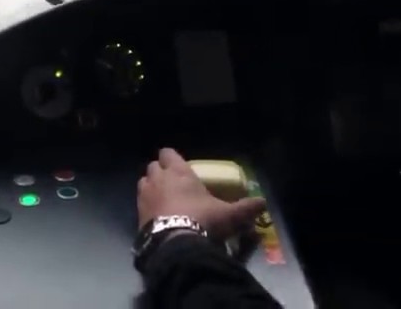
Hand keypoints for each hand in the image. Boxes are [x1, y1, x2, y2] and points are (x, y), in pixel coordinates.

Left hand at [138, 148, 266, 239]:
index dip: (172, 157)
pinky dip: (147, 207)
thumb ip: (246, 208)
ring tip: (163, 198)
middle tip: (173, 182)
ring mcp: (144, 196)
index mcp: (178, 172)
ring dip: (151, 187)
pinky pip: (140, 204)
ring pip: (143, 182)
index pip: (168, 153)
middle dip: (161, 171)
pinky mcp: (137, 215)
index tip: (179, 164)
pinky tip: (158, 217)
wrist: (175, 246)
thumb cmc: (203, 220)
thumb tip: (263, 203)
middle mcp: (158, 179)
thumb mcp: (229, 215)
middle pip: (153, 166)